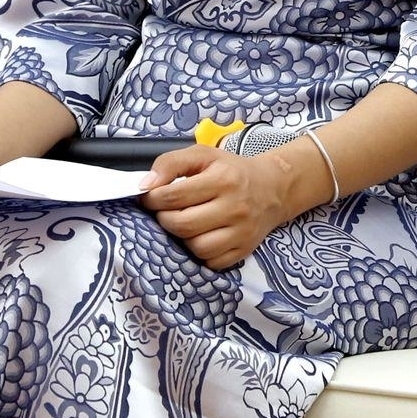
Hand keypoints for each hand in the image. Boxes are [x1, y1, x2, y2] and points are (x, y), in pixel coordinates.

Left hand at [141, 145, 287, 269]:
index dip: (153, 199)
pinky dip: (199, 253)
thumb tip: (144, 185)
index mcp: (223, 179)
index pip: (175, 196)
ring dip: (181, 238)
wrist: (271, 189)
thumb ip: (170, 163)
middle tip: (163, 211)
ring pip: (196, 247)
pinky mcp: (244, 250)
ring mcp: (241, 232)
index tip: (149, 196)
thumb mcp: (203, 155)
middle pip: (183, 225)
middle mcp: (235, 207)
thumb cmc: (231, 170)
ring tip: (182, 223)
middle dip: (164, 219)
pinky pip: (211, 262)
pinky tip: (200, 236)